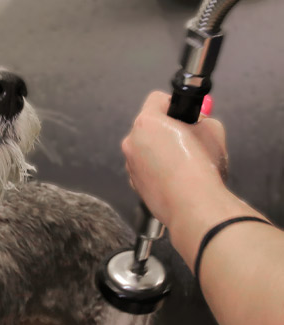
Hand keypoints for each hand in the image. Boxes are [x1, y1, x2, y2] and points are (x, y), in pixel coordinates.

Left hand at [121, 91, 227, 226]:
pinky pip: (146, 169)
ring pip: (147, 149)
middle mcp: (132, 141)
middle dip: (168, 130)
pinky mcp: (134, 184)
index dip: (174, 104)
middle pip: (150, 126)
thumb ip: (203, 119)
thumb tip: (198, 122)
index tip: (186, 115)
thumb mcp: (213, 130)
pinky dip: (158, 170)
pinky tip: (177, 179)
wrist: (193, 206)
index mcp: (147, 122)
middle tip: (190, 140)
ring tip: (185, 163)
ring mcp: (130, 164)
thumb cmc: (201, 165)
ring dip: (162, 151)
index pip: (156, 99)